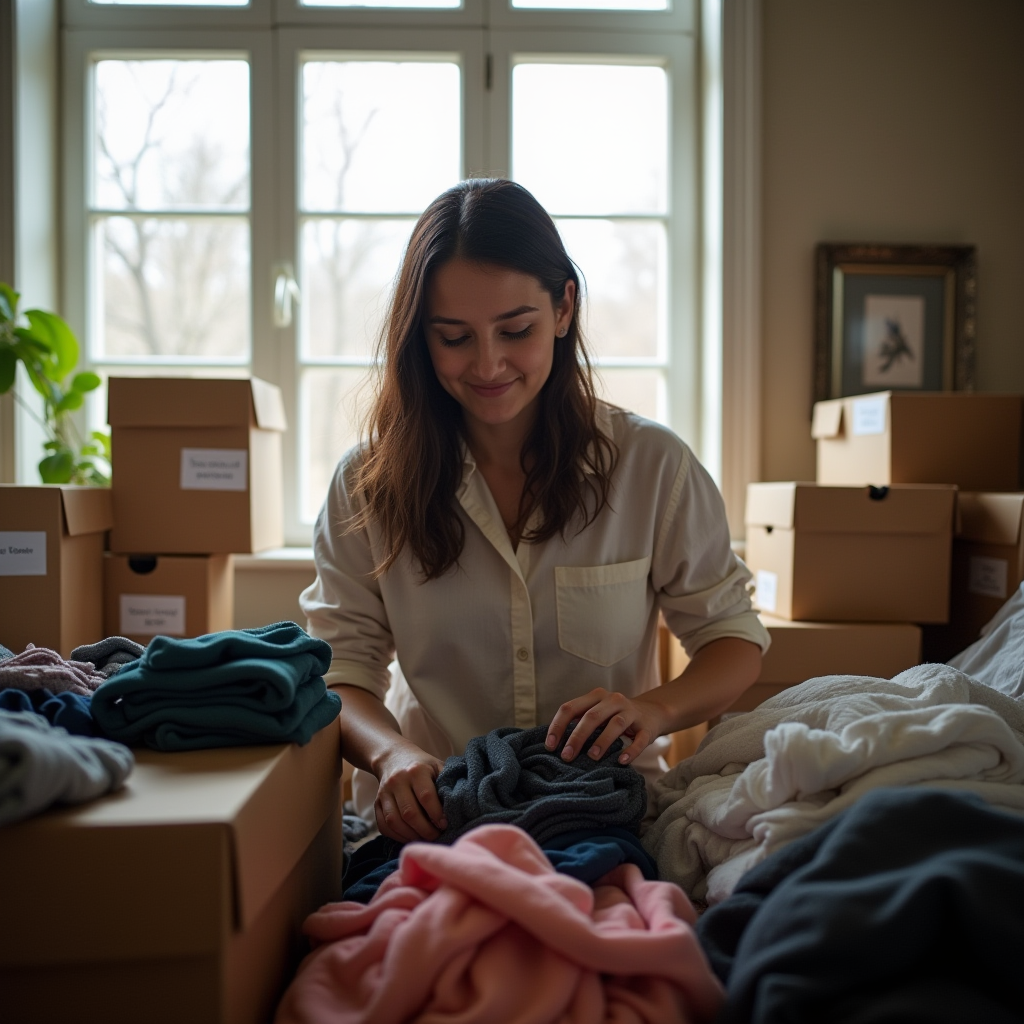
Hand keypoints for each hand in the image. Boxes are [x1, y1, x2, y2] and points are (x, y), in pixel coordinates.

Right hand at [374, 743, 447, 842]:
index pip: (426, 796)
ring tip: (425, 839)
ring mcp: (384, 793)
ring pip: (395, 821)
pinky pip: (384, 826)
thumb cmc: (422, 765)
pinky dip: (397, 836)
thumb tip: (462, 805)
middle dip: (425, 830)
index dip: (436, 814)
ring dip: (411, 836)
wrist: (393, 756)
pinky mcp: (376, 803)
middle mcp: (397, 781)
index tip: (445, 824)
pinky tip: (410, 837)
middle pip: (409, 812)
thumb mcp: (437, 766)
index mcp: (416, 770)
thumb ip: (448, 783)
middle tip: (437, 836)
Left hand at [544, 688, 668, 765]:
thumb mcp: (597, 712)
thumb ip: (578, 721)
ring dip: (602, 741)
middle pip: (592, 716)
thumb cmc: (615, 716)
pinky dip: (631, 750)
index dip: (557, 726)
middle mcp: (613, 700)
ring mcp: (631, 712)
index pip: (570, 708)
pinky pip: (640, 739)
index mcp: (595, 696)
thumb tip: (554, 744)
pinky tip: (622, 761)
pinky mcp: (647, 727)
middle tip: (567, 757)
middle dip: (577, 737)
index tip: (550, 746)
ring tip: (592, 757)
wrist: (652, 712)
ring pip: (616, 724)